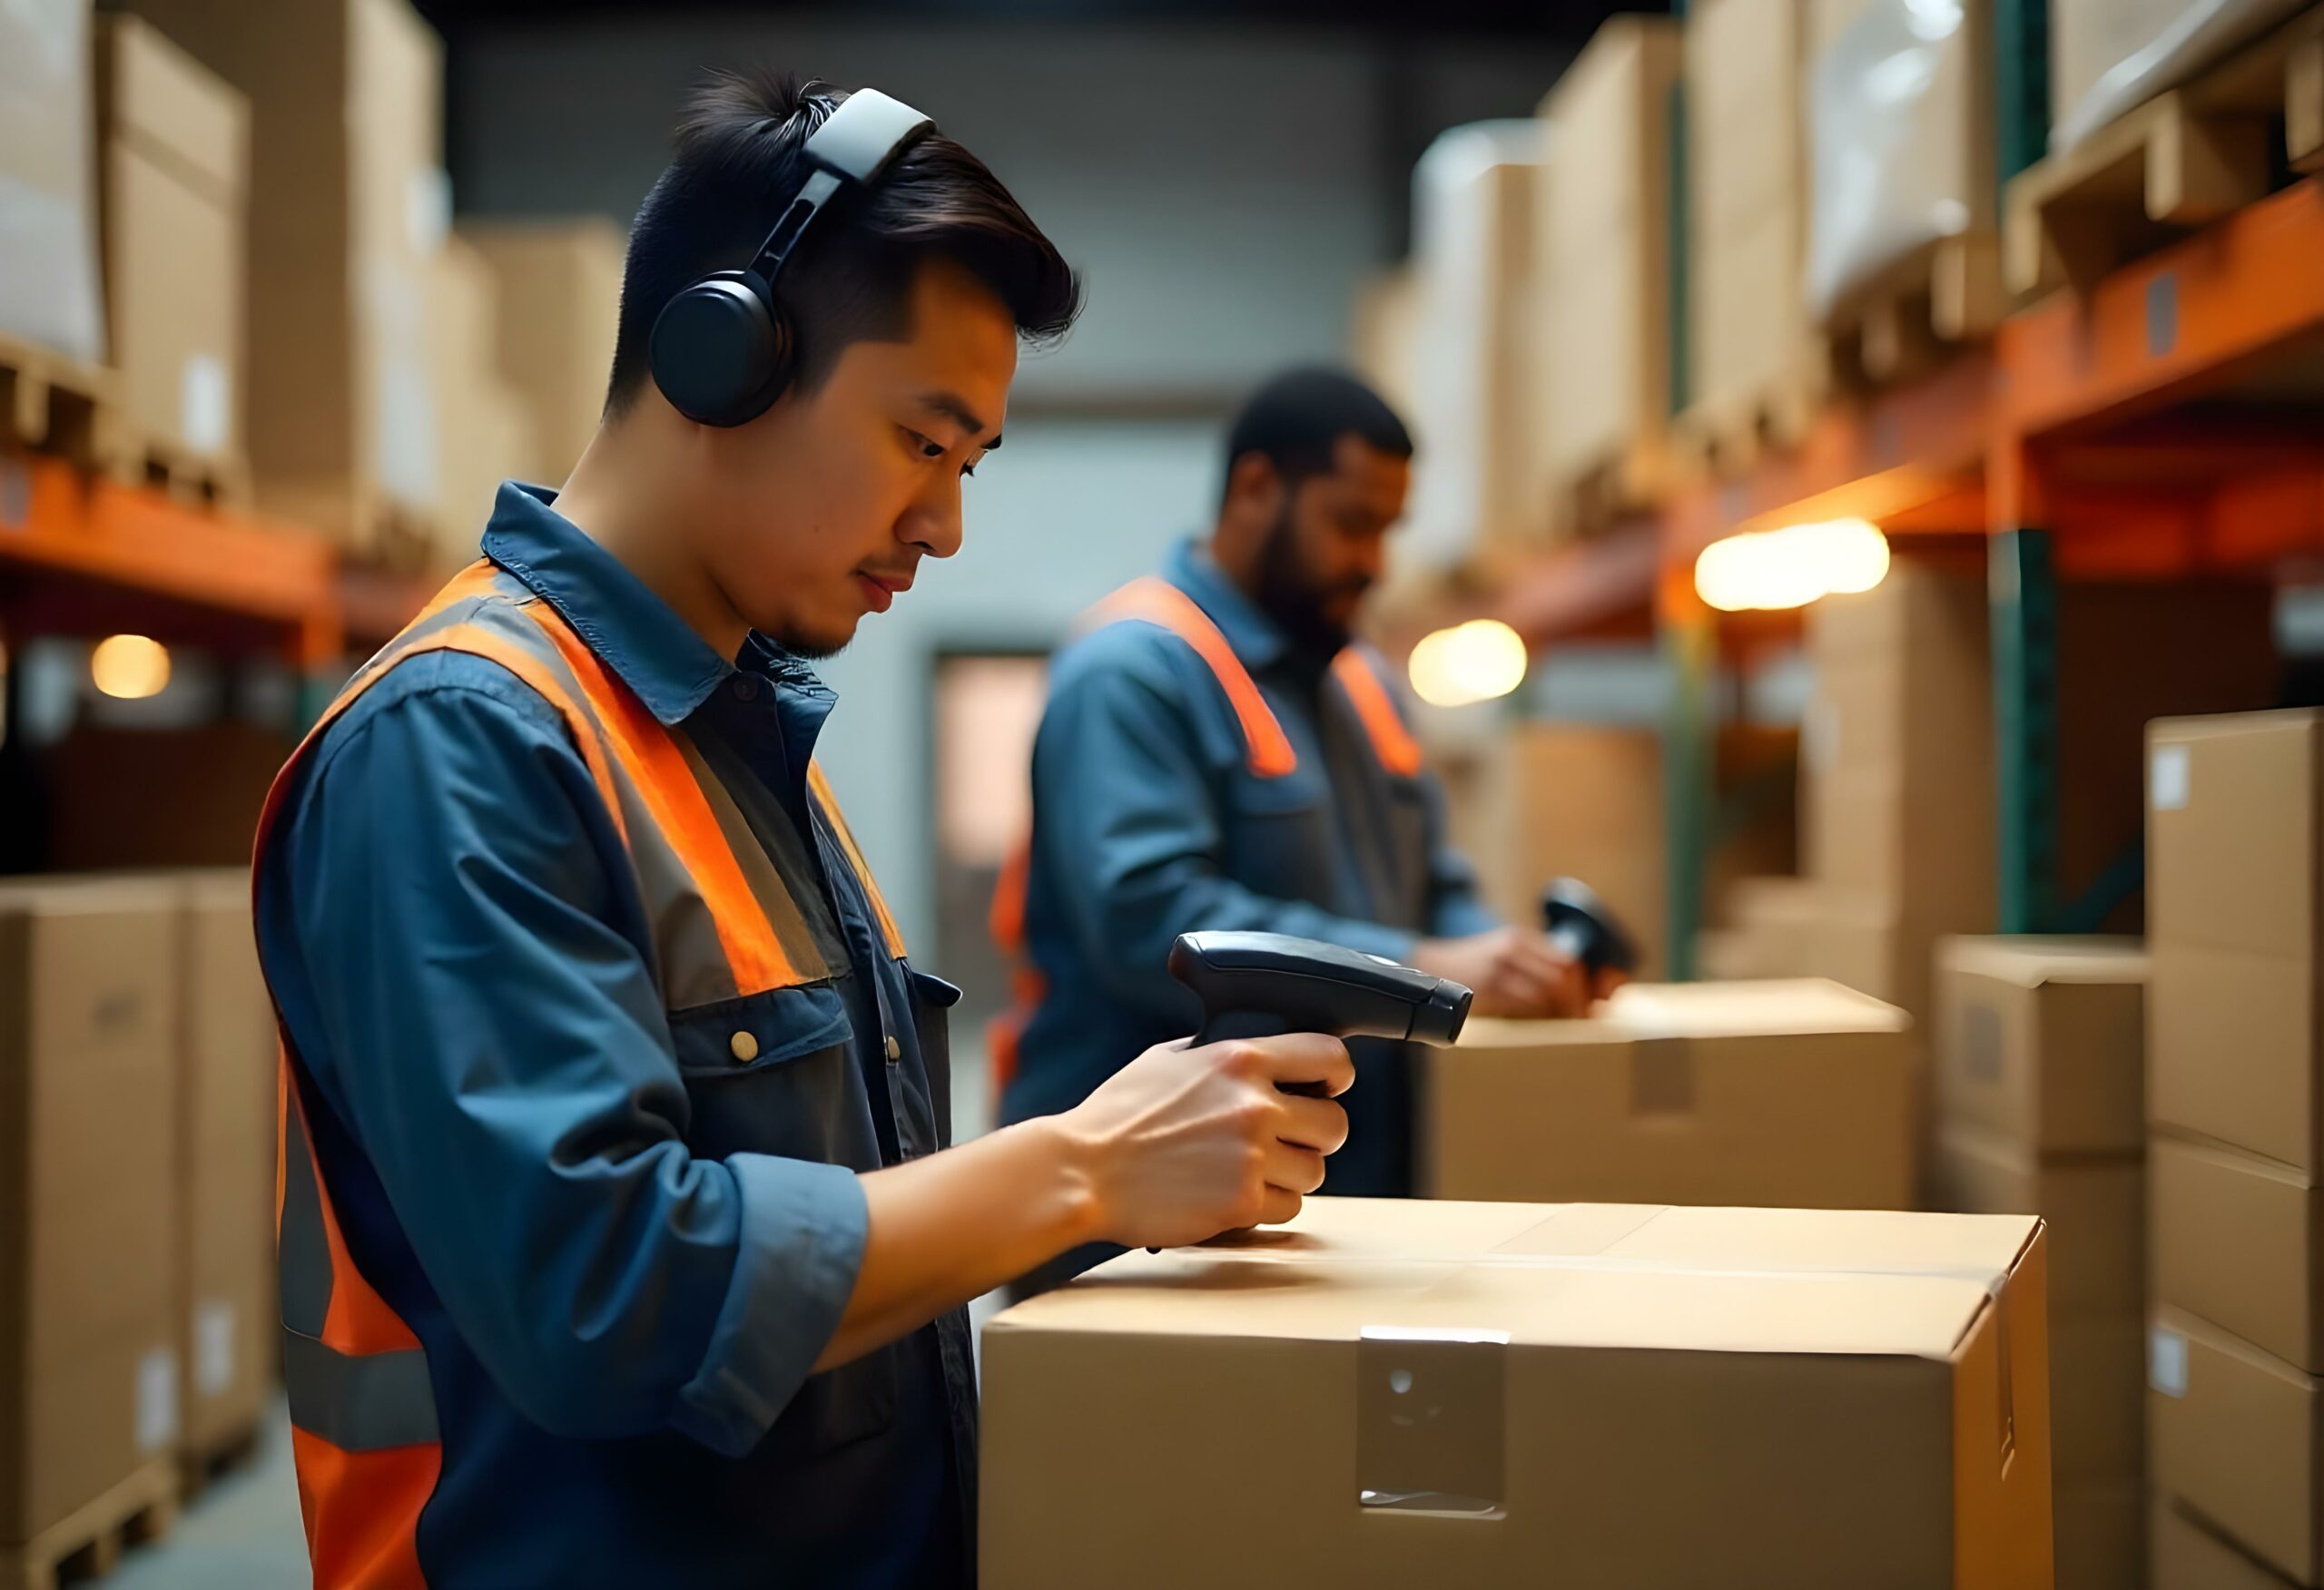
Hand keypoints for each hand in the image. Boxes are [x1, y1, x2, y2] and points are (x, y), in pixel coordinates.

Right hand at [1062, 1032, 1353, 1250]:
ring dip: (1290, 1174)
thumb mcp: (1170, 1060)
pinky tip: (1234, 1196)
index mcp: (1239, 1058)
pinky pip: (1289, 1207)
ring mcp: (1252, 1157)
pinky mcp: (1242, 1203)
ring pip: (1315, 1171)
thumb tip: (1263, 1057)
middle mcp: (1254, 1105)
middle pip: (1336, 1124)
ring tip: (1250, 1171)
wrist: (1083, 1171)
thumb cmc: (1118, 1115)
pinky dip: (1268, 1206)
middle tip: (1289, 1141)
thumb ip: (1222, 1055)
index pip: (1330, 1056)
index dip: (1336, 1076)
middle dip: (1317, 1134)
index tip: (1327, 1089)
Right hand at [1410, 927, 1591, 1018]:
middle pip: (1561, 977)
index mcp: (1520, 938)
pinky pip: (1524, 1007)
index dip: (1584, 983)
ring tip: (1565, 1023)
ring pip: (1546, 993)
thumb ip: (1534, 962)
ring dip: (1560, 1011)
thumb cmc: (1474, 965)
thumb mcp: (1504, 951)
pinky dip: (1537, 1016)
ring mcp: (1498, 969)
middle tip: (1583, 1018)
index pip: (1566, 961)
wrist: (1431, 966)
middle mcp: (1511, 949)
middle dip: (1576, 1001)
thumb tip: (1576, 989)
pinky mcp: (1487, 990)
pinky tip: (1539, 1023)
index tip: (1594, 1002)